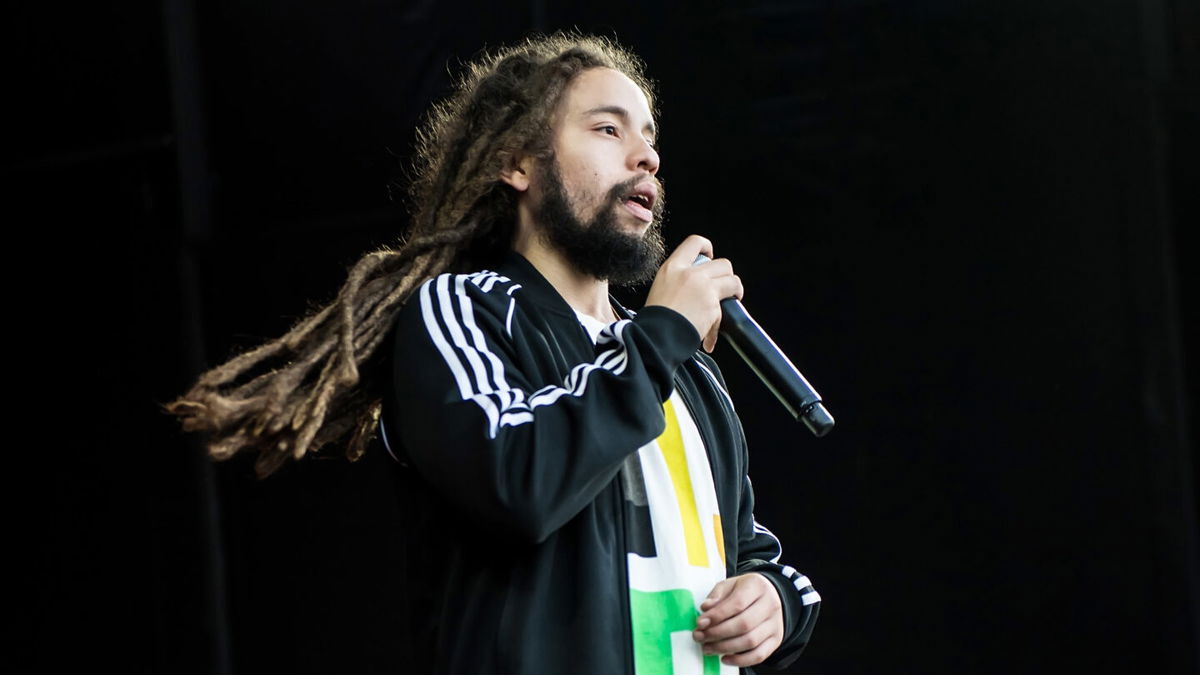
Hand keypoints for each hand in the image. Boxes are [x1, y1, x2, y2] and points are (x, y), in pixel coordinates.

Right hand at [644, 234, 742, 352]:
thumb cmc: (654, 320)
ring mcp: (704, 289)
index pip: (695, 242)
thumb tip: (695, 285)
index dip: (707, 247)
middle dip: (726, 275)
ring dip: (734, 292)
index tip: (710, 256)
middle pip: (723, 263)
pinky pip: (727, 310)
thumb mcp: (660, 289)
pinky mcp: (713, 306)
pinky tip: (709, 336)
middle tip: (722, 286)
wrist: (655, 337)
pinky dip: (719, 325)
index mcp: (673, 267)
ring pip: (733, 281)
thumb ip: (678, 281)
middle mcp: (690, 274)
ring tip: (727, 302)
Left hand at [692, 573, 783, 666]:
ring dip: (725, 648)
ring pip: (750, 641)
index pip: (737, 603)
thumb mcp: (728, 586)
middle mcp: (770, 605)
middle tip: (700, 637)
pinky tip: (724, 658)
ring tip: (707, 647)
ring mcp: (775, 624)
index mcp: (757, 586)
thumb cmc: (744, 591)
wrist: (767, 596)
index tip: (700, 623)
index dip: (717, 615)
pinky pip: (759, 655)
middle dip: (717, 633)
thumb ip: (716, 596)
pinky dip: (740, 660)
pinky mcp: (776, 640)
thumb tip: (705, 609)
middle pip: (744, 624)